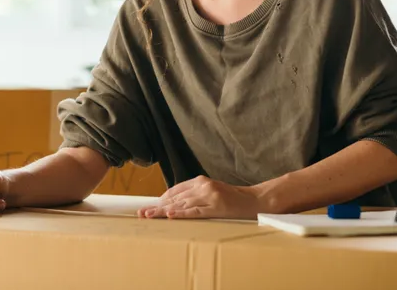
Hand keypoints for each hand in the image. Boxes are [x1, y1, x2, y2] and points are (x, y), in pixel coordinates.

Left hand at [137, 175, 261, 219]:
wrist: (254, 200)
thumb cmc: (232, 198)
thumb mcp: (211, 191)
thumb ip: (195, 194)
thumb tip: (174, 204)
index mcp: (200, 180)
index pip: (175, 190)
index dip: (161, 200)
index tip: (149, 207)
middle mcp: (203, 186)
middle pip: (175, 198)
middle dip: (157, 206)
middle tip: (142, 213)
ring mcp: (209, 196)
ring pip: (181, 205)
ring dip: (164, 212)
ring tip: (150, 216)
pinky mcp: (216, 207)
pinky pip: (195, 211)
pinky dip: (182, 214)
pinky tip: (170, 216)